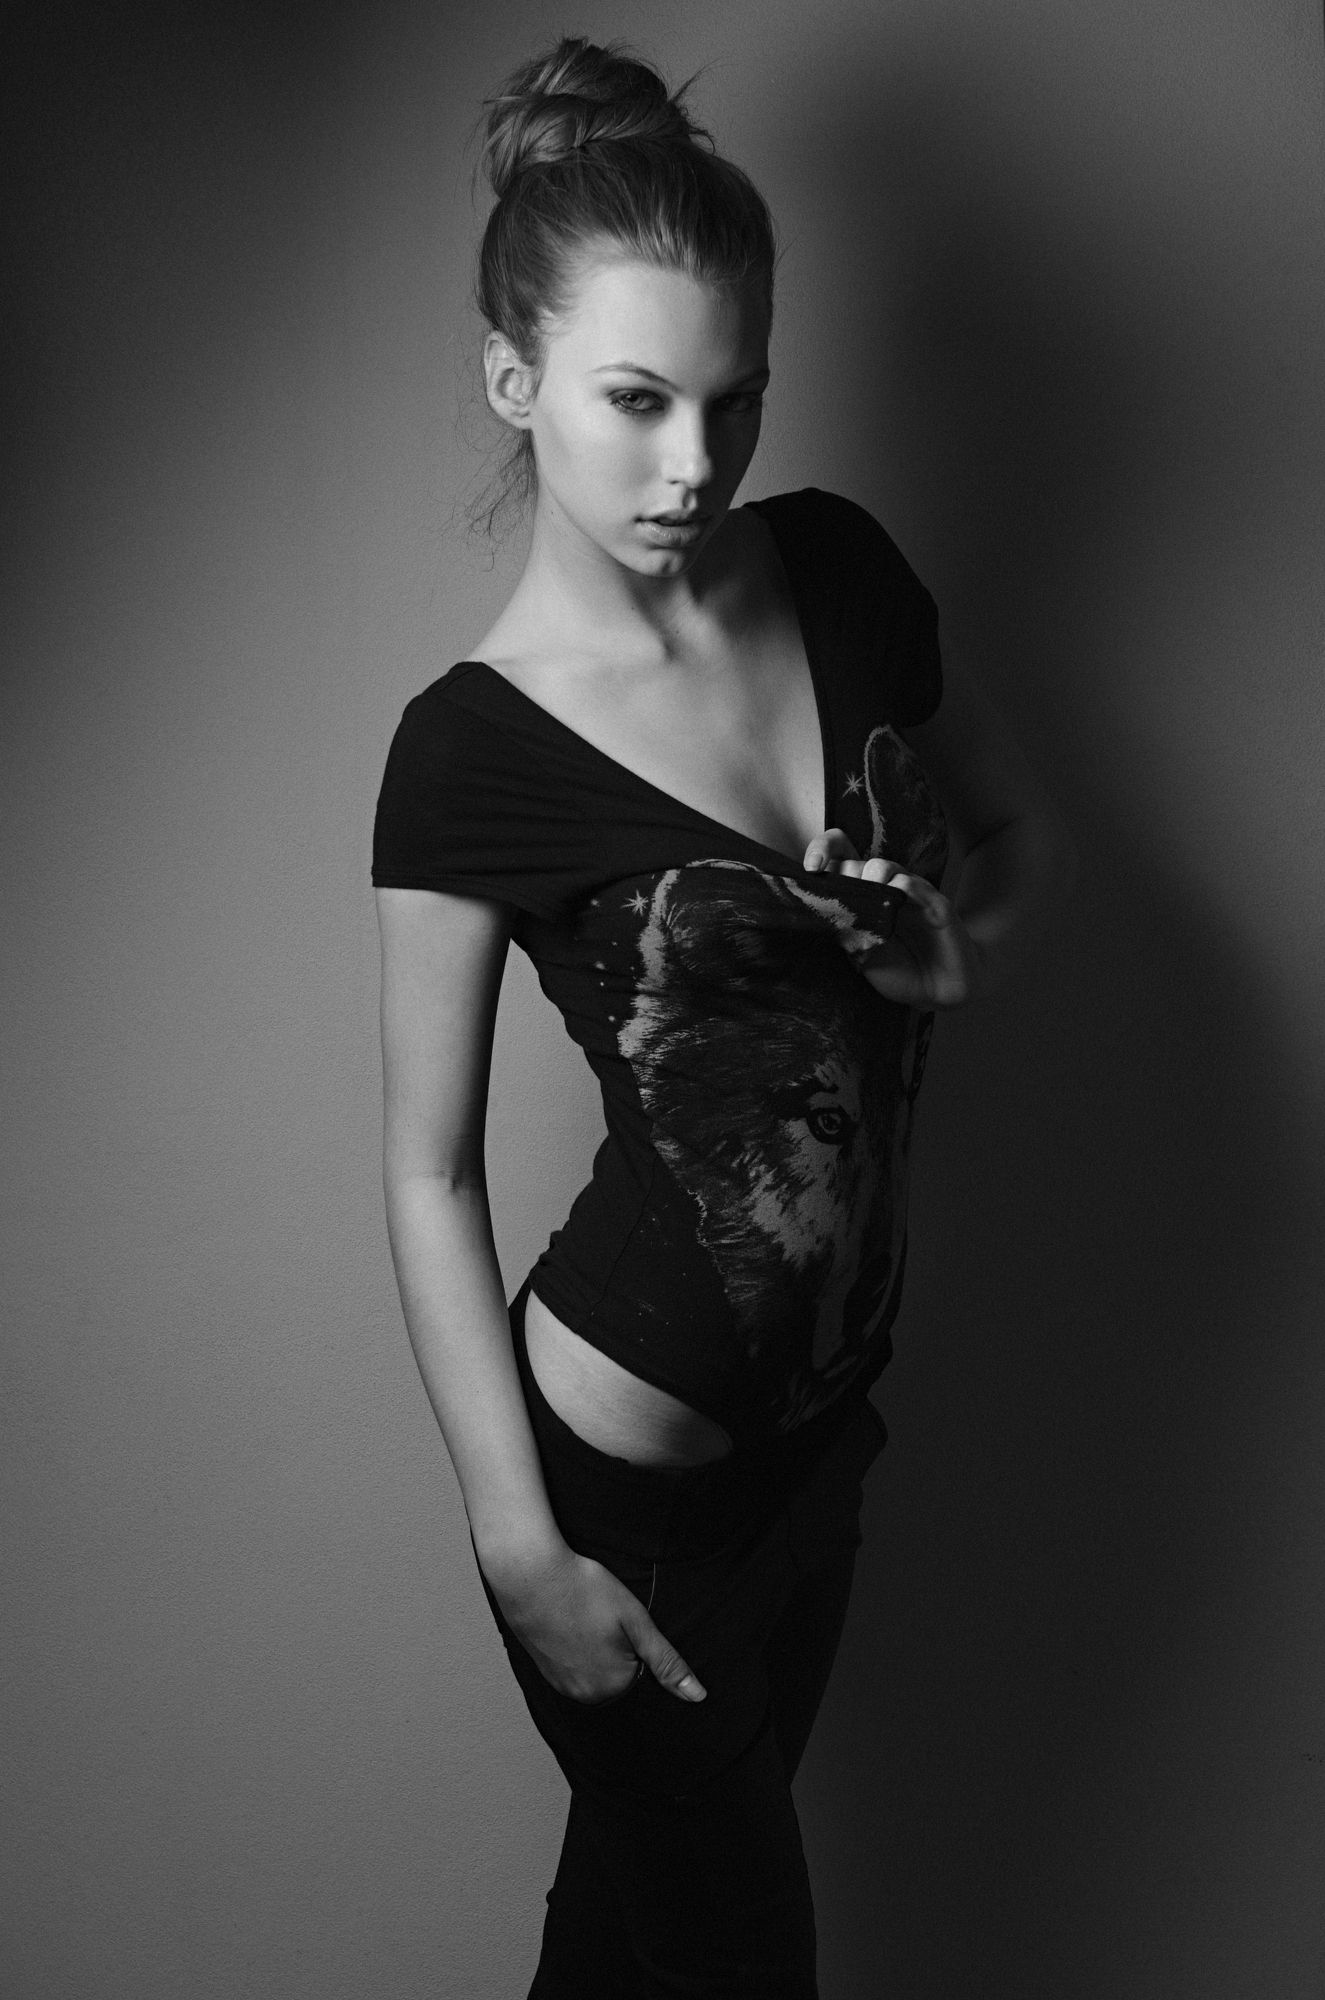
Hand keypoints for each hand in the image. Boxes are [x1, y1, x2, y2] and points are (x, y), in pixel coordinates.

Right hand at [486, 1541, 706, 1704]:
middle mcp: (583, 1695)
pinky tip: (565, 1619)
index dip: (632, 1637)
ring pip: (591, 1666)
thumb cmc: (585, 1589)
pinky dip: (570, 1645)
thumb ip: (667, 1662)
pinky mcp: (540, 1669)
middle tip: (598, 1612)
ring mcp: (558, 1684)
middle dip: (613, 1645)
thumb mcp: (636, 1621)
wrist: (530, 1572)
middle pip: (615, 1671)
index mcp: (612, 1687)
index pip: (640, 1668)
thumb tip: (698, 1697)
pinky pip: (569, 1663)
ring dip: (591, 1645)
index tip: (616, 1617)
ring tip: (580, 1615)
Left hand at [803, 827, 982, 1008]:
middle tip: (845, 899)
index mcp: (863, 896)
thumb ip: (844, 936)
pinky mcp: (933, 901)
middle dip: (843, 875)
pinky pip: (911, 884)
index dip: (821, 851)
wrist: (938, 990)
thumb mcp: (862, 957)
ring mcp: (909, 891)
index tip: (811, 868)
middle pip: (854, 861)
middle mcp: (884, 888)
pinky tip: (892, 904)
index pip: (838, 857)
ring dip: (868, 878)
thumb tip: (817, 917)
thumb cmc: (899, 972)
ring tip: (867, 902)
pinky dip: (898, 889)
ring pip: (881, 865)